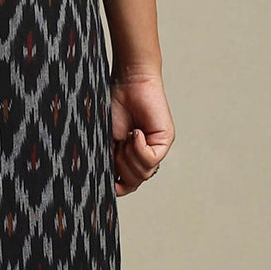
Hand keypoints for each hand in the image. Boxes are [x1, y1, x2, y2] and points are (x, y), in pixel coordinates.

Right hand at [109, 71, 173, 195]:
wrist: (126, 83)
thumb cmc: (112, 105)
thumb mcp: (105, 140)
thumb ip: (108, 162)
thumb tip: (109, 186)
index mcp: (128, 156)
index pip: (127, 184)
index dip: (116, 187)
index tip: (105, 180)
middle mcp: (144, 154)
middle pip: (134, 182)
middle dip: (120, 167)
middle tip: (116, 145)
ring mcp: (156, 148)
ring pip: (144, 173)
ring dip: (129, 158)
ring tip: (125, 137)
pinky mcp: (165, 140)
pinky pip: (151, 160)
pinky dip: (139, 149)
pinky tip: (135, 133)